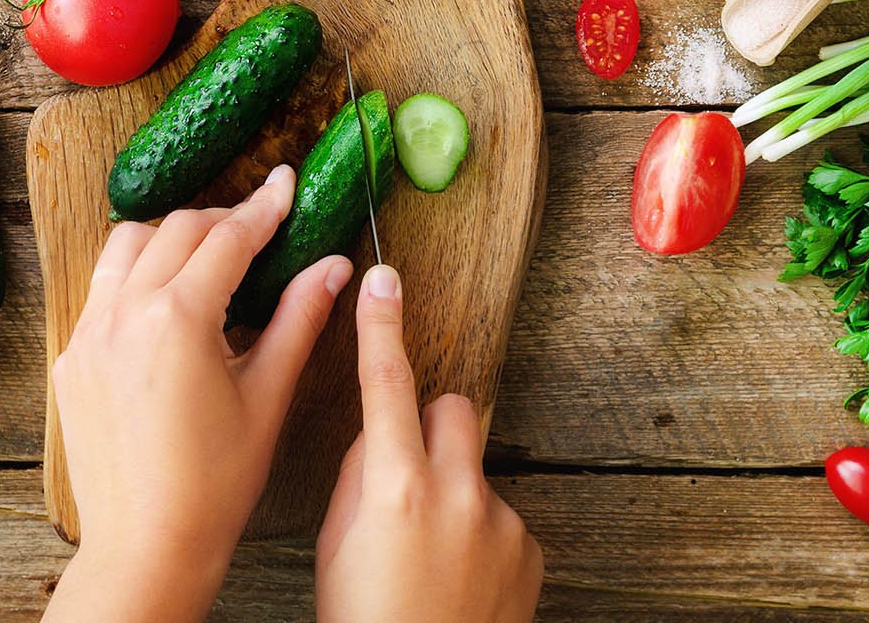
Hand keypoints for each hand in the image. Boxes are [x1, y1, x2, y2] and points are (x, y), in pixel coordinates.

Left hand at [44, 166, 353, 622]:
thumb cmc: (214, 484)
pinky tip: (165, 303)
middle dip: (221, 220)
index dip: (264, 206)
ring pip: (125, 248)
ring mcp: (88, 334)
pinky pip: (101, 291)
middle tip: (258, 226)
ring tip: (208, 258)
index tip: (286, 183)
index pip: (228, 237)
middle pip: (175, 229)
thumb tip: (332, 267)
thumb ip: (298, 319)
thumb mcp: (268, 396)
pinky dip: (134, 277)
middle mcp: (123, 313)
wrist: (146, 546)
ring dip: (169, 238)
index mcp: (178, 317)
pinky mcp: (71, 359)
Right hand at [316, 264, 543, 622]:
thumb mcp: (339, 544)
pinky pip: (499, 517)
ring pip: (474, 472)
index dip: (381, 325)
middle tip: (407, 478)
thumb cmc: (362, 619)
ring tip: (431, 557)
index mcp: (394, 485)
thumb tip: (380, 442)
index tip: (384, 278)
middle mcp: (455, 491)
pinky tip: (460, 583)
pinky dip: (480, 540)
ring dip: (453, 495)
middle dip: (430, 428)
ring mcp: (499, 519)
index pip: (386, 382)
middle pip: (452, 409)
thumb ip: (362, 478)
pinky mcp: (529, 547)